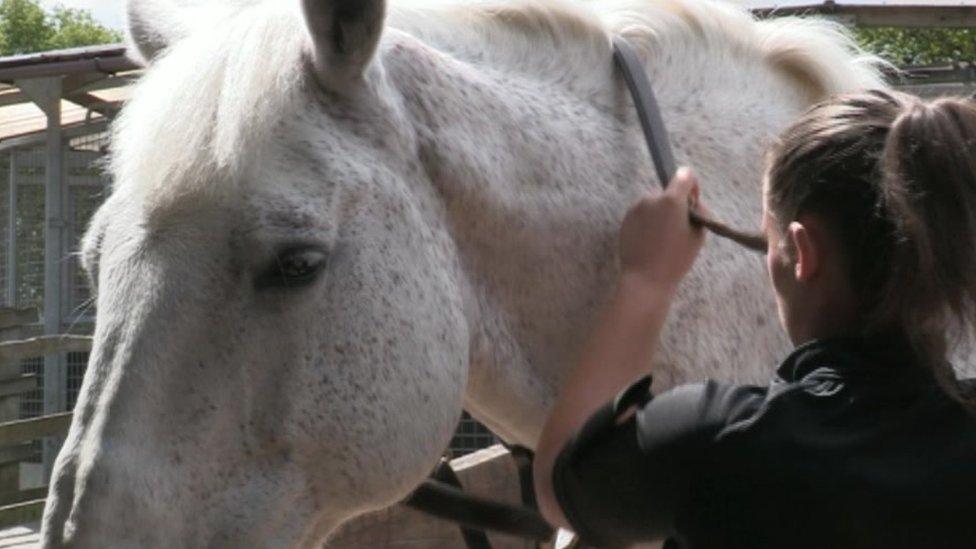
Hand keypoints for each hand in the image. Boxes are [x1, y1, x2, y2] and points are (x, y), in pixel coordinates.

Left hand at [619, 167, 705, 289]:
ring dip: (661, 214)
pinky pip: (642, 214)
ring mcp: (636, 208)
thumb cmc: (676, 259)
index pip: (684, 175)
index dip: (692, 186)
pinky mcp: (625, 219)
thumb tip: (693, 202)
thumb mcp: (698, 235)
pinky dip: (648, 223)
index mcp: (671, 200)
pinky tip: (651, 242)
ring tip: (664, 239)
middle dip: (675, 205)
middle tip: (678, 229)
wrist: (645, 279)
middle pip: (668, 193)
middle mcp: (651, 198)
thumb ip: (700, 212)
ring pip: (654, 204)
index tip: (691, 202)